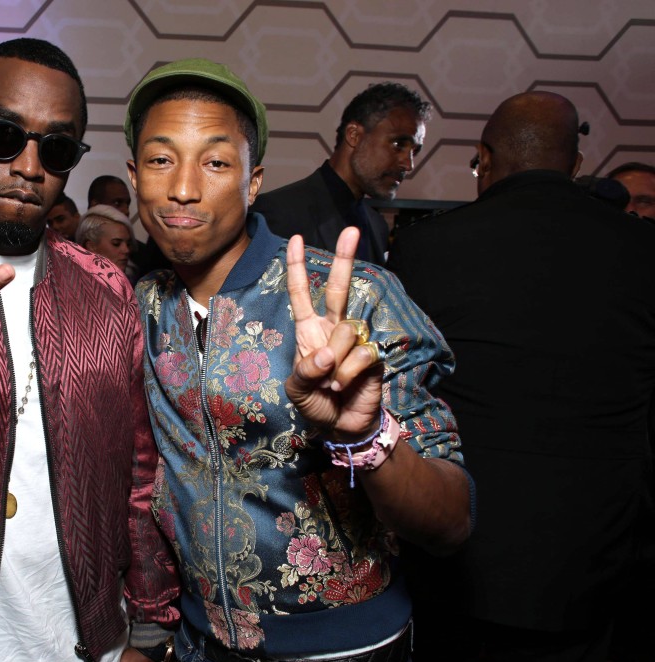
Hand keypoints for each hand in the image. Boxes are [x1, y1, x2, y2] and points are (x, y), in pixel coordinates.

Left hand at [284, 228, 382, 440]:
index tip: (294, 239)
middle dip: (344, 259)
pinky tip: (346, 386)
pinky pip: (361, 353)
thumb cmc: (315, 403)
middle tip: (351, 230)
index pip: (301, 293)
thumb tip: (327, 354)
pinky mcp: (373, 356)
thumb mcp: (297, 390)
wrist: (342, 426)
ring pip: (346, 330)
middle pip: (338, 289)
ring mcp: (353, 341)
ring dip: (336, 361)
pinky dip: (349, 373)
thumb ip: (305, 371)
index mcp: (308, 331)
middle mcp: (331, 329)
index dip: (297, 267)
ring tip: (331, 383)